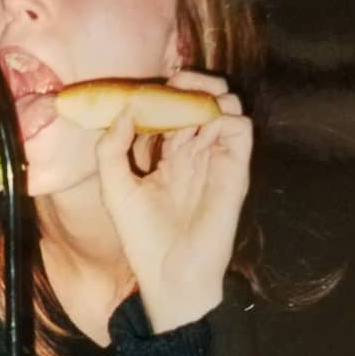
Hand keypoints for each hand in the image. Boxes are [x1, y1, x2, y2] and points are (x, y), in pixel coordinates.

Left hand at [95, 71, 251, 332]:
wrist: (169, 272)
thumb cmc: (142, 236)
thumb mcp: (115, 187)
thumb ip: (112, 147)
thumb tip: (126, 108)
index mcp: (168, 156)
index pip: (171, 110)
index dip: (161, 93)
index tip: (144, 89)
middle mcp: (195, 153)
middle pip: (201, 100)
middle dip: (190, 82)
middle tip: (172, 83)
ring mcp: (216, 159)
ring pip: (226, 105)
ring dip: (209, 93)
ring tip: (187, 97)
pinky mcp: (235, 170)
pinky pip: (242, 127)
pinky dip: (226, 115)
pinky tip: (202, 122)